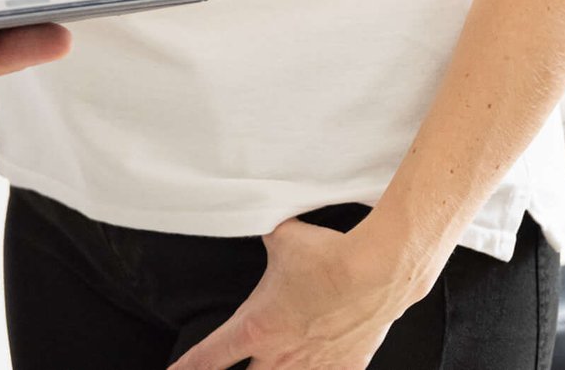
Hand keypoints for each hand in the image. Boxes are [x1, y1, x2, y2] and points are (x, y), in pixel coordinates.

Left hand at [164, 218, 416, 369]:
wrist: (376, 272)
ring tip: (272, 366)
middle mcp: (281, 355)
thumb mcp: (282, 237)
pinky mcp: (344, 368)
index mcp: (256, 327)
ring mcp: (313, 367)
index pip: (210, 356)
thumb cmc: (327, 256)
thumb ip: (264, 233)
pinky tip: (314, 367)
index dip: (188, 367)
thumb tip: (252, 210)